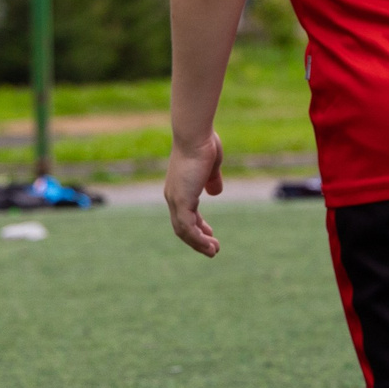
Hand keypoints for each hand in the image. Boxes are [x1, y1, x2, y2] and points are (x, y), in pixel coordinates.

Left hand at [164, 132, 226, 255]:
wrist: (194, 135)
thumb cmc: (203, 144)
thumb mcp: (211, 166)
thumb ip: (212, 180)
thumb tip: (215, 192)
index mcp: (178, 188)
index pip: (185, 214)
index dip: (198, 226)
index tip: (210, 234)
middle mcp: (173, 196)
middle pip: (181, 226)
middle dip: (197, 239)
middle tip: (212, 249)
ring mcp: (175, 199)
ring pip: (183, 231)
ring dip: (199, 243)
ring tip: (214, 252)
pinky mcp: (181, 201)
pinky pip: (188, 228)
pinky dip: (198, 239)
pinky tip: (210, 245)